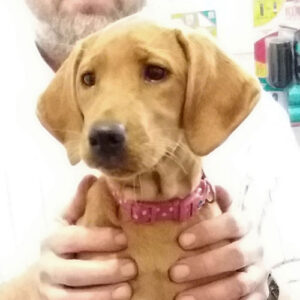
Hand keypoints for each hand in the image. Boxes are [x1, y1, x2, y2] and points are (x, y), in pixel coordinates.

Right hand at [38, 175, 136, 299]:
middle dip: (104, 270)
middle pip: (73, 272)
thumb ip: (80, 202)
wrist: (46, 271)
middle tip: (132, 267)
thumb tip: (92, 176)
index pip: (72, 238)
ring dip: (102, 294)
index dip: (98, 239)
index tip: (124, 238)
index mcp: (52, 239)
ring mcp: (50, 289)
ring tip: (128, 289)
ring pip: (73, 297)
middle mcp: (48, 265)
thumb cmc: (65, 240)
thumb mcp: (68, 219)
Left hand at [170, 186, 268, 299]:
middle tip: (174, 272)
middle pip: (235, 255)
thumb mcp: (221, 216)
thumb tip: (211, 184)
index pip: (232, 223)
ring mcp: (258, 273)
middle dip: (204, 264)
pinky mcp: (258, 295)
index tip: (182, 241)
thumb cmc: (226, 235)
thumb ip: (217, 203)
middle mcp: (255, 248)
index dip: (208, 231)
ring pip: (239, 284)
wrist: (249, 261)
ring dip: (209, 292)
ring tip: (182, 298)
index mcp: (244, 225)